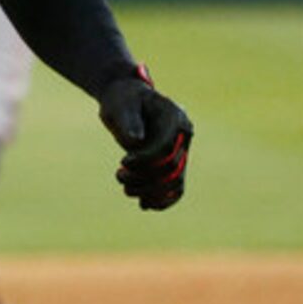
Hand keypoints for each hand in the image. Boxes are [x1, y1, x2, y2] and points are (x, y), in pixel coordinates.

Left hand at [96, 69, 191, 210]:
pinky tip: (145, 204)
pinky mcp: (172, 162)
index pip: (166, 147)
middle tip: (120, 176)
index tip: (124, 162)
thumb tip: (135, 142)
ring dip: (150, 192)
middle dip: (145, 179)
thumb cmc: (122, 99)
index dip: (145, 160)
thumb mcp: (121, 105)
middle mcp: (182, 136)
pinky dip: (162, 199)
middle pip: (172, 168)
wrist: (126, 101)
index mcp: (175, 118)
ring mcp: (179, 151)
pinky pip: (175, 187)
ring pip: (175, 182)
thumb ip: (129, 121)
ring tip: (126, 188)